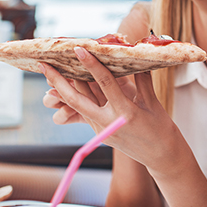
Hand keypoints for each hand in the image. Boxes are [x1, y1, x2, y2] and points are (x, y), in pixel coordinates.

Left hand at [40, 47, 184, 167]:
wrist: (161, 156)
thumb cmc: (161, 129)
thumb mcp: (153, 102)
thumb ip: (143, 80)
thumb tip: (136, 58)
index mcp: (125, 113)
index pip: (105, 83)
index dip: (91, 65)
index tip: (79, 49)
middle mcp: (108, 123)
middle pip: (77, 100)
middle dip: (58, 82)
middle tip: (44, 65)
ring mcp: (102, 130)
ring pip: (77, 106)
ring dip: (62, 89)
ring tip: (50, 72)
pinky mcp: (100, 133)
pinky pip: (85, 112)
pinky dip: (76, 98)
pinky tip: (68, 86)